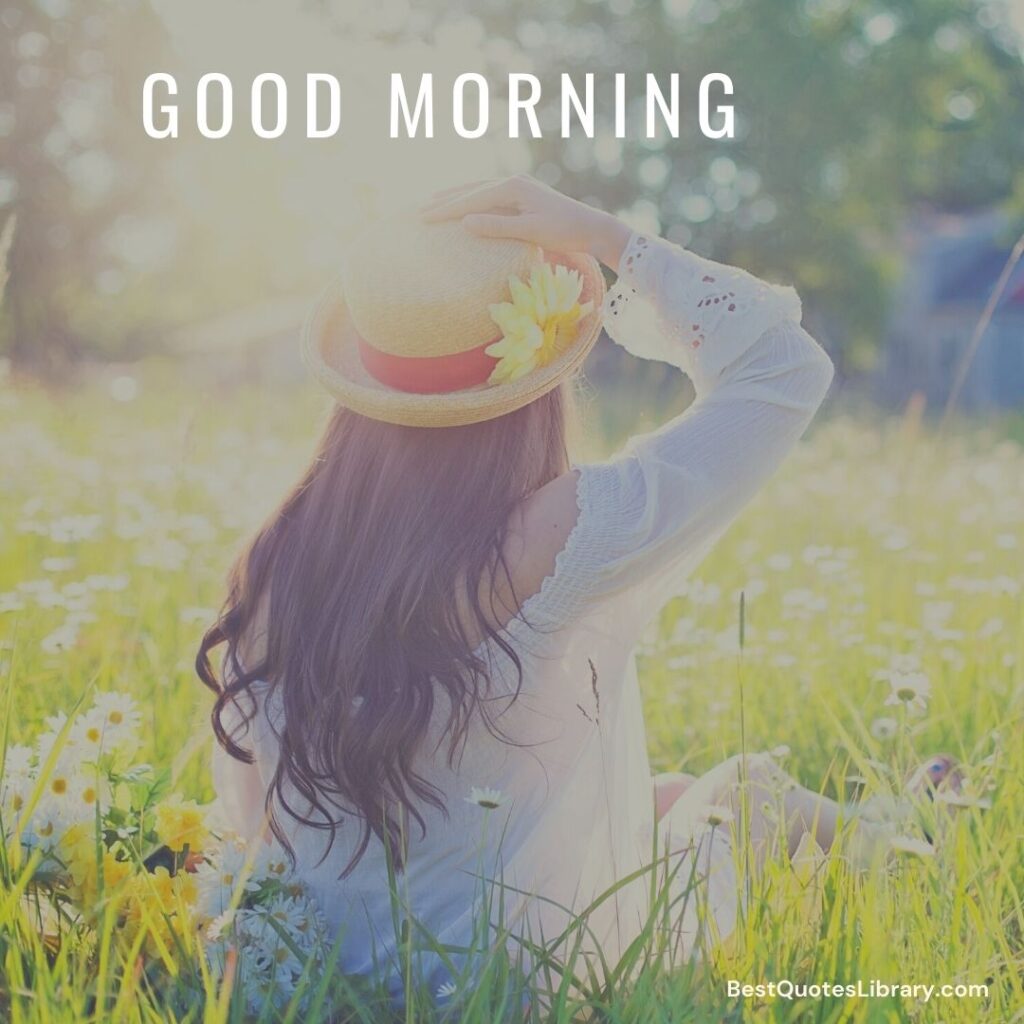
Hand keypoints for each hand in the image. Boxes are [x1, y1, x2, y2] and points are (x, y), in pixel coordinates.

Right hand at [419, 176, 631, 271]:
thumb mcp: (530, 231)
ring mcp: (517, 187)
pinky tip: (462, 207)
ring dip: (454, 198)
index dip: (445, 209)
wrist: (591, 226)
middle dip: (443, 200)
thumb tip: (465, 222)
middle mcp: (512, 181)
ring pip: (477, 190)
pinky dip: (470, 201)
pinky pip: (488, 196)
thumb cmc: (564, 231)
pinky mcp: (521, 196)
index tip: (423, 218)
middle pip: (470, 190)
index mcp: (512, 187)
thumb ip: (498, 227)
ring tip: (431, 204)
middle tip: (417, 211)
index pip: (471, 199)